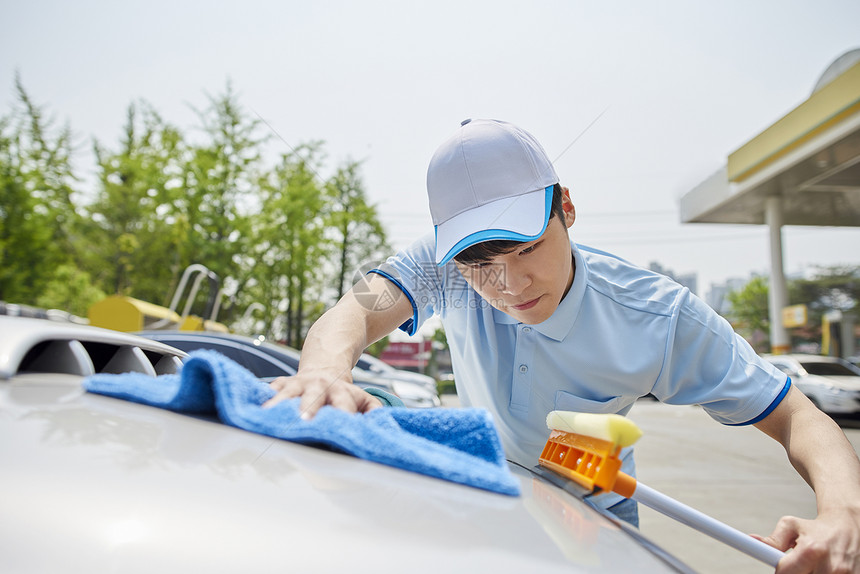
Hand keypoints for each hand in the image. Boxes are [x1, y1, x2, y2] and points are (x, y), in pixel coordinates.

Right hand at [263, 369, 382, 418]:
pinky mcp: (283, 383)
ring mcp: (299, 383)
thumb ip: (374, 410)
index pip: (344, 406)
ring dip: (279, 403)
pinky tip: (251, 408)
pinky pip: (271, 389)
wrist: (325, 368)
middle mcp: (320, 387)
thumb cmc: (344, 393)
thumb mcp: (364, 399)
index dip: (342, 416)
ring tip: (268, 415)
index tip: (340, 428)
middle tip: (303, 421)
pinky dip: (262, 398)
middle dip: (308, 408)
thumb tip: (378, 423)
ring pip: (288, 392)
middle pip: (314, 397)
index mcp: (342, 392)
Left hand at [754, 506, 859, 572]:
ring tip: (812, 566)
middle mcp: (830, 566)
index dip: (780, 572)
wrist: (848, 528)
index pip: (785, 573)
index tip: (781, 568)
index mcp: (811, 550)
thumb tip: (753, 541)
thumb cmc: (815, 528)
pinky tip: (823, 569)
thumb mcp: (791, 526)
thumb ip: (773, 540)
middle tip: (799, 565)